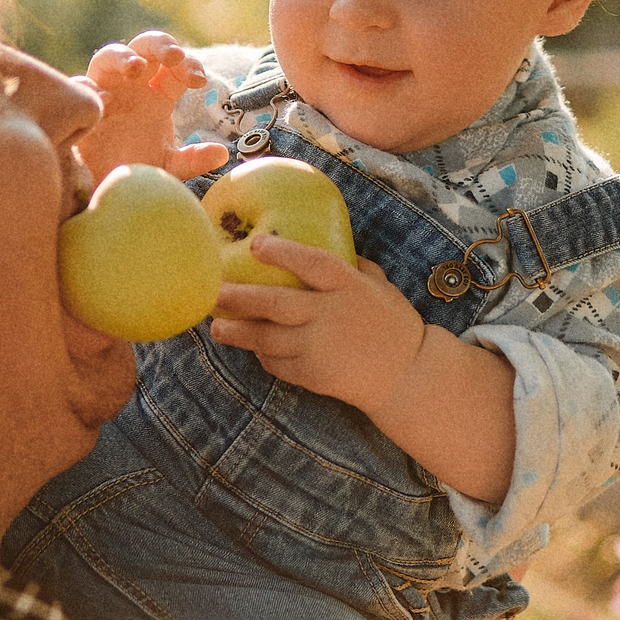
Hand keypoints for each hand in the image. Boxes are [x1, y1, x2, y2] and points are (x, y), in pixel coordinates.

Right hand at [75, 32, 229, 182]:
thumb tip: (222, 154)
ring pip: (108, 57)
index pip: (175, 67)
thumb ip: (192, 160)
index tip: (199, 81)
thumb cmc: (135, 170)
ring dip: (122, 57)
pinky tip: (105, 101)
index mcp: (157, 94)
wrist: (101, 190)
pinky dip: (90, 89)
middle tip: (174, 56)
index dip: (188, 65)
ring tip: (136, 68)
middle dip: (160, 45)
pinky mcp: (80, 108)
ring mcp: (104, 92)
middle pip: (144, 47)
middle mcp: (131, 86)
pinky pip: (81, 88)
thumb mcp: (167, 167)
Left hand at [207, 234, 426, 414]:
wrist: (408, 375)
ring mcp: (320, 347)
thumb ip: (352, 267)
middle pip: (275, 304)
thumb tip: (327, 243)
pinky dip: (263, 356)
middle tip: (212, 292)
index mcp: (349, 287)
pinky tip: (250, 348)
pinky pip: (278, 363)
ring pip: (267, 338)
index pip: (311, 264)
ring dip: (238, 332)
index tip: (256, 244)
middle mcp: (330, 315)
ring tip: (216, 327)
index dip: (282, 253)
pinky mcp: (314, 375)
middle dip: (239, 297)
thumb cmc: (393, 325)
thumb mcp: (379, 287)